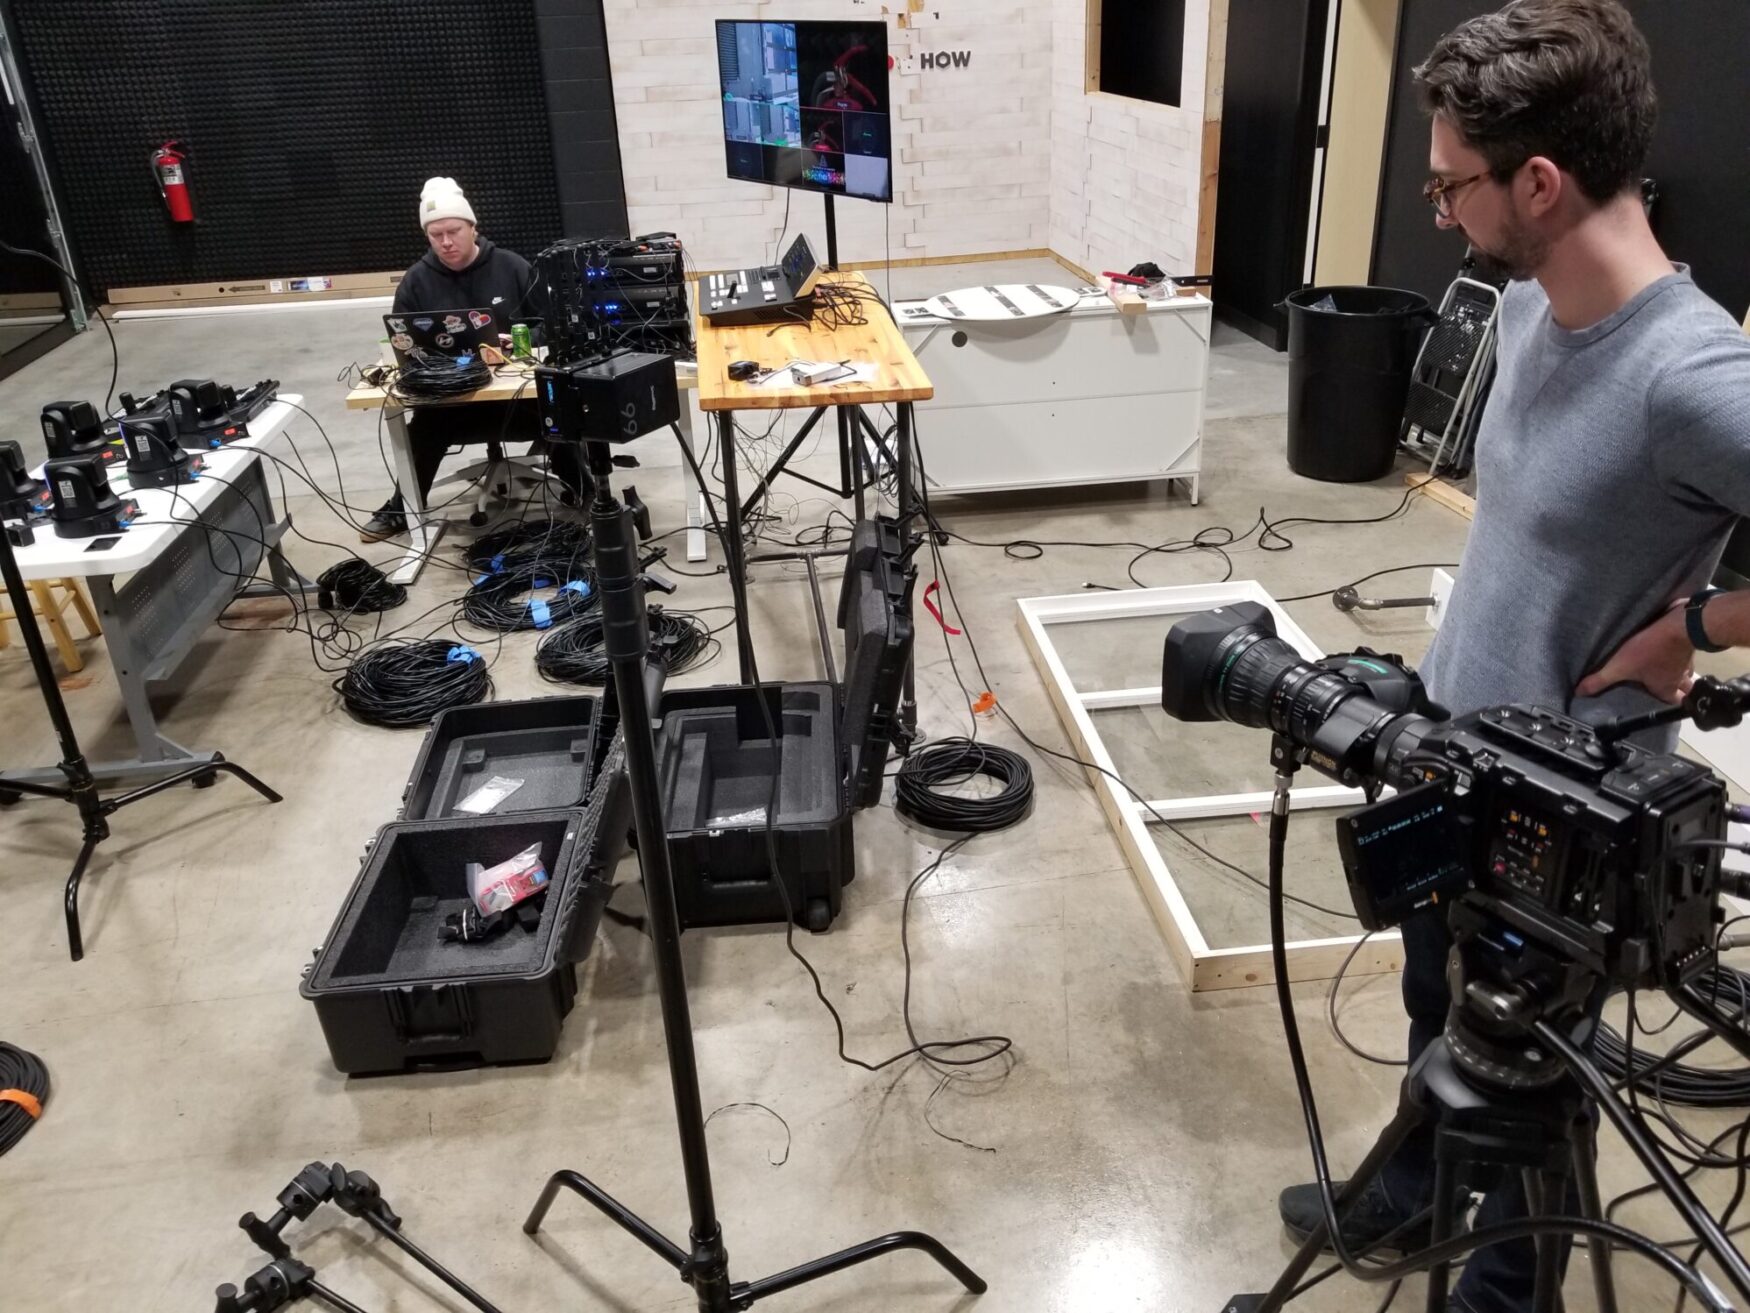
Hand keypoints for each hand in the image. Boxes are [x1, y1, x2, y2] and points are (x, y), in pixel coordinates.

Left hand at [1576, 606, 1694, 704]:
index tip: (1659, 707)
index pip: (1673, 704)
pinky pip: (1685, 654)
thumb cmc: (1649, 650)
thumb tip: (1579, 693)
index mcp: (1665, 687)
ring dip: (1678, 673)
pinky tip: (1669, 649)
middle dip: (1676, 691)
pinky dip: (1678, 655)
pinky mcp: (1687, 644)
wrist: (1679, 624)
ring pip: (1686, 672)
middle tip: (1664, 688)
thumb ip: (1600, 680)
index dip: (1667, 707)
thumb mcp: (1620, 666)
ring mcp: (1686, 660)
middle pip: (1683, 689)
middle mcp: (1679, 677)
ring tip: (1665, 671)